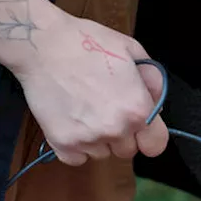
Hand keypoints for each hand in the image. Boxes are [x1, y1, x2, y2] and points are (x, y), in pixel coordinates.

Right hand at [11, 14, 169, 165]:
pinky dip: (74, 145)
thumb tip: (157, 105)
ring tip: (83, 109)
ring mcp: (88, 139)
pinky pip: (76, 158)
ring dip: (96, 139)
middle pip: (126, 150)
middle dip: (120, 135)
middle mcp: (115, 130)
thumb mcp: (132, 51)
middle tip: (104, 108)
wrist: (43, 44)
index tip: (139, 128)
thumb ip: (152, 81)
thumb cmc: (88, 42)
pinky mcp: (62, 144)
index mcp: (138, 110)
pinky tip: (70, 120)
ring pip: (101, 154)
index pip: (155, 146)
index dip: (148, 136)